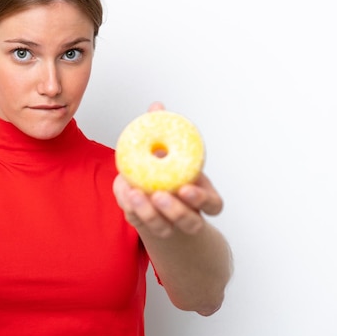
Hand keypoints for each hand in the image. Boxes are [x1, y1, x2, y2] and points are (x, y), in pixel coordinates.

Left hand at [113, 102, 222, 237]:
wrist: (154, 195)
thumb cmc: (164, 169)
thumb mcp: (165, 150)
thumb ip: (162, 131)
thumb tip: (157, 106)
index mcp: (201, 195)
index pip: (212, 204)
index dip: (201, 199)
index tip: (185, 188)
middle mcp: (188, 214)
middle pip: (190, 222)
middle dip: (175, 211)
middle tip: (158, 195)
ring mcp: (167, 225)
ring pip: (164, 229)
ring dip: (149, 214)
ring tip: (135, 195)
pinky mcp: (146, 227)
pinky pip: (140, 223)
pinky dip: (130, 208)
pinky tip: (124, 193)